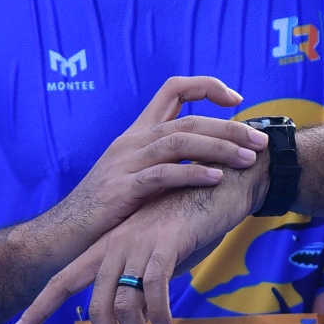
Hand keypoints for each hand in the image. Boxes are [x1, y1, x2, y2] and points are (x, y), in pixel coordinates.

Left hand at [12, 155, 268, 323]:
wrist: (219, 180)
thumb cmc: (189, 220)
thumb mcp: (156, 253)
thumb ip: (143, 281)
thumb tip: (142, 317)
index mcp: (107, 249)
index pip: (62, 280)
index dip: (38, 308)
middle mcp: (115, 247)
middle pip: (96, 308)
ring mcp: (139, 244)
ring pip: (126, 306)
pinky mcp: (166, 243)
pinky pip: (155, 289)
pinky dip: (161, 316)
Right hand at [41, 75, 267, 256]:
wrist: (64, 235)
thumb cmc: (105, 211)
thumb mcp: (134, 177)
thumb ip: (165, 165)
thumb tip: (207, 162)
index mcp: (137, 132)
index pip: (173, 89)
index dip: (207, 87)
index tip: (237, 101)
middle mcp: (132, 140)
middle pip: (187, 118)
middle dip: (229, 127)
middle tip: (259, 141)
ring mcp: (125, 163)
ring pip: (179, 141)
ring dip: (219, 148)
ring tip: (248, 158)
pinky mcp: (122, 189)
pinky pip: (162, 175)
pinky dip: (192, 174)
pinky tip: (216, 178)